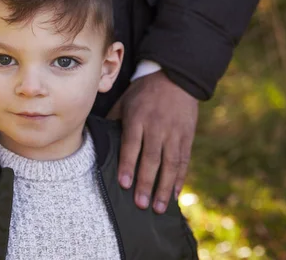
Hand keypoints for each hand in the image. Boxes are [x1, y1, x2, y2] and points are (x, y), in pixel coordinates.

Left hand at [107, 71, 197, 213]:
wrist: (175, 77)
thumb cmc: (143, 92)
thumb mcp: (125, 101)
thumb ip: (113, 121)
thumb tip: (97, 140)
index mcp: (138, 118)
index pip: (132, 145)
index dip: (128, 165)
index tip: (124, 184)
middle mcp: (157, 127)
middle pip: (152, 158)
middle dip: (146, 183)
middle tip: (140, 204)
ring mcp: (174, 133)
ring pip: (170, 164)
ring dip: (164, 187)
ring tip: (158, 207)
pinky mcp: (187, 136)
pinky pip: (184, 161)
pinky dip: (179, 179)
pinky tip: (173, 194)